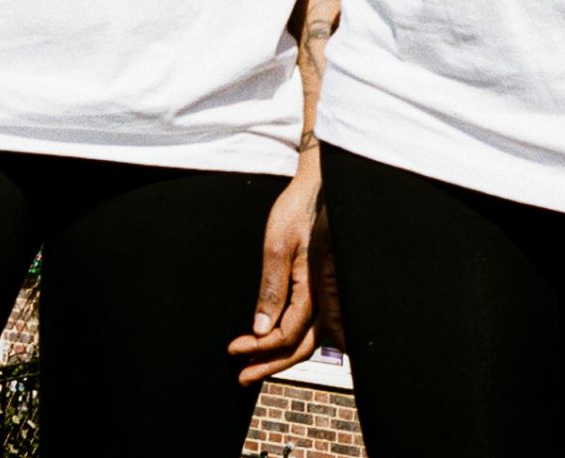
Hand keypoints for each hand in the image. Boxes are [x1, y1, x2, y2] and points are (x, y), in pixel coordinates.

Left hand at [228, 159, 321, 384]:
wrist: (317, 187)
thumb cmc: (297, 210)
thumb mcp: (277, 245)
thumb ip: (272, 289)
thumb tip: (260, 330)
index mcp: (317, 288)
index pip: (289, 334)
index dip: (261, 348)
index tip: (234, 350)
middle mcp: (329, 297)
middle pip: (303, 346)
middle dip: (272, 364)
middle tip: (243, 376)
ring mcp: (330, 293)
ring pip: (310, 338)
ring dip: (281, 355)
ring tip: (252, 364)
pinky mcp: (325, 287)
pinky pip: (312, 323)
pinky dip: (292, 339)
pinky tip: (273, 339)